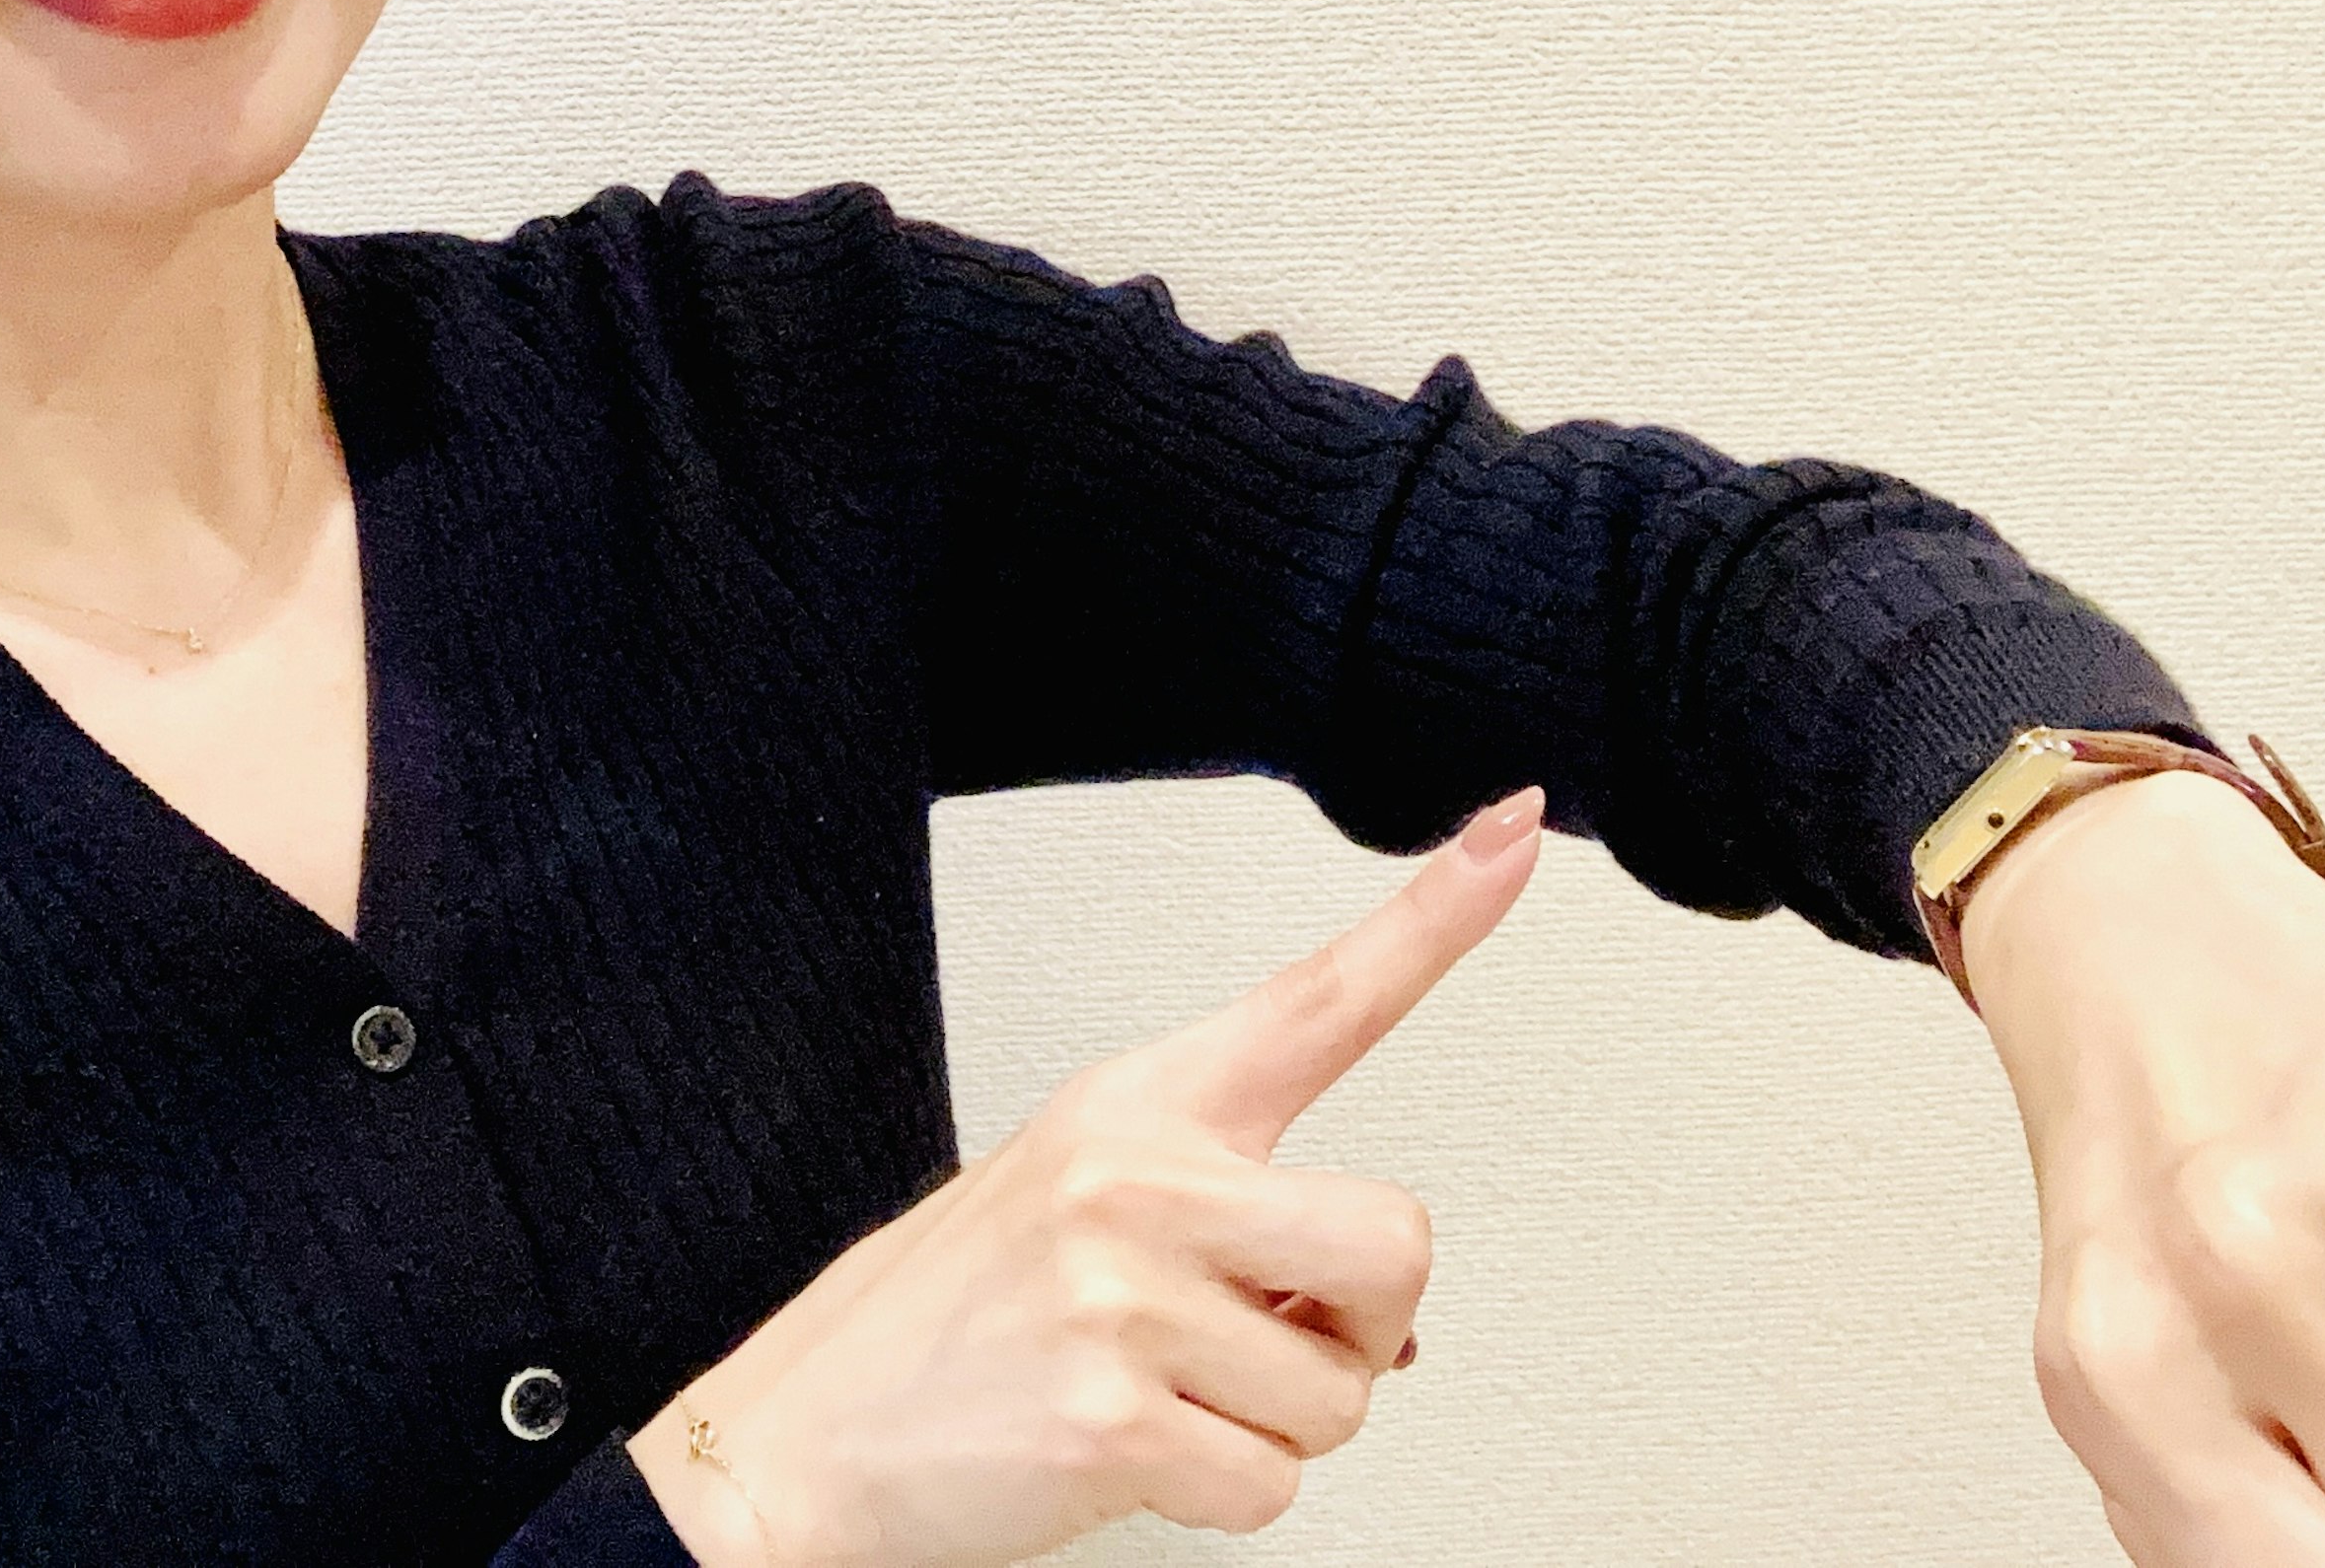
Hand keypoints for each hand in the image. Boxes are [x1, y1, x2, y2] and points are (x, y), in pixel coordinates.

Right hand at [641, 785, 1547, 1566]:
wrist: (803, 1431)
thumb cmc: (951, 1319)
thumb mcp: (1073, 1199)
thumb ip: (1229, 1213)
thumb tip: (1388, 1315)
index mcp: (1139, 1101)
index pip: (1319, 992)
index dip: (1438, 912)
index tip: (1521, 826)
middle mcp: (1136, 1175)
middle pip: (1397, 1242)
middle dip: (1364, 1328)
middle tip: (1266, 1340)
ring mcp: (1120, 1292)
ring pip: (1341, 1396)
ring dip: (1273, 1428)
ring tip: (1157, 1396)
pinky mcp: (1108, 1416)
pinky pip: (1272, 1487)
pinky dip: (1223, 1498)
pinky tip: (1129, 1454)